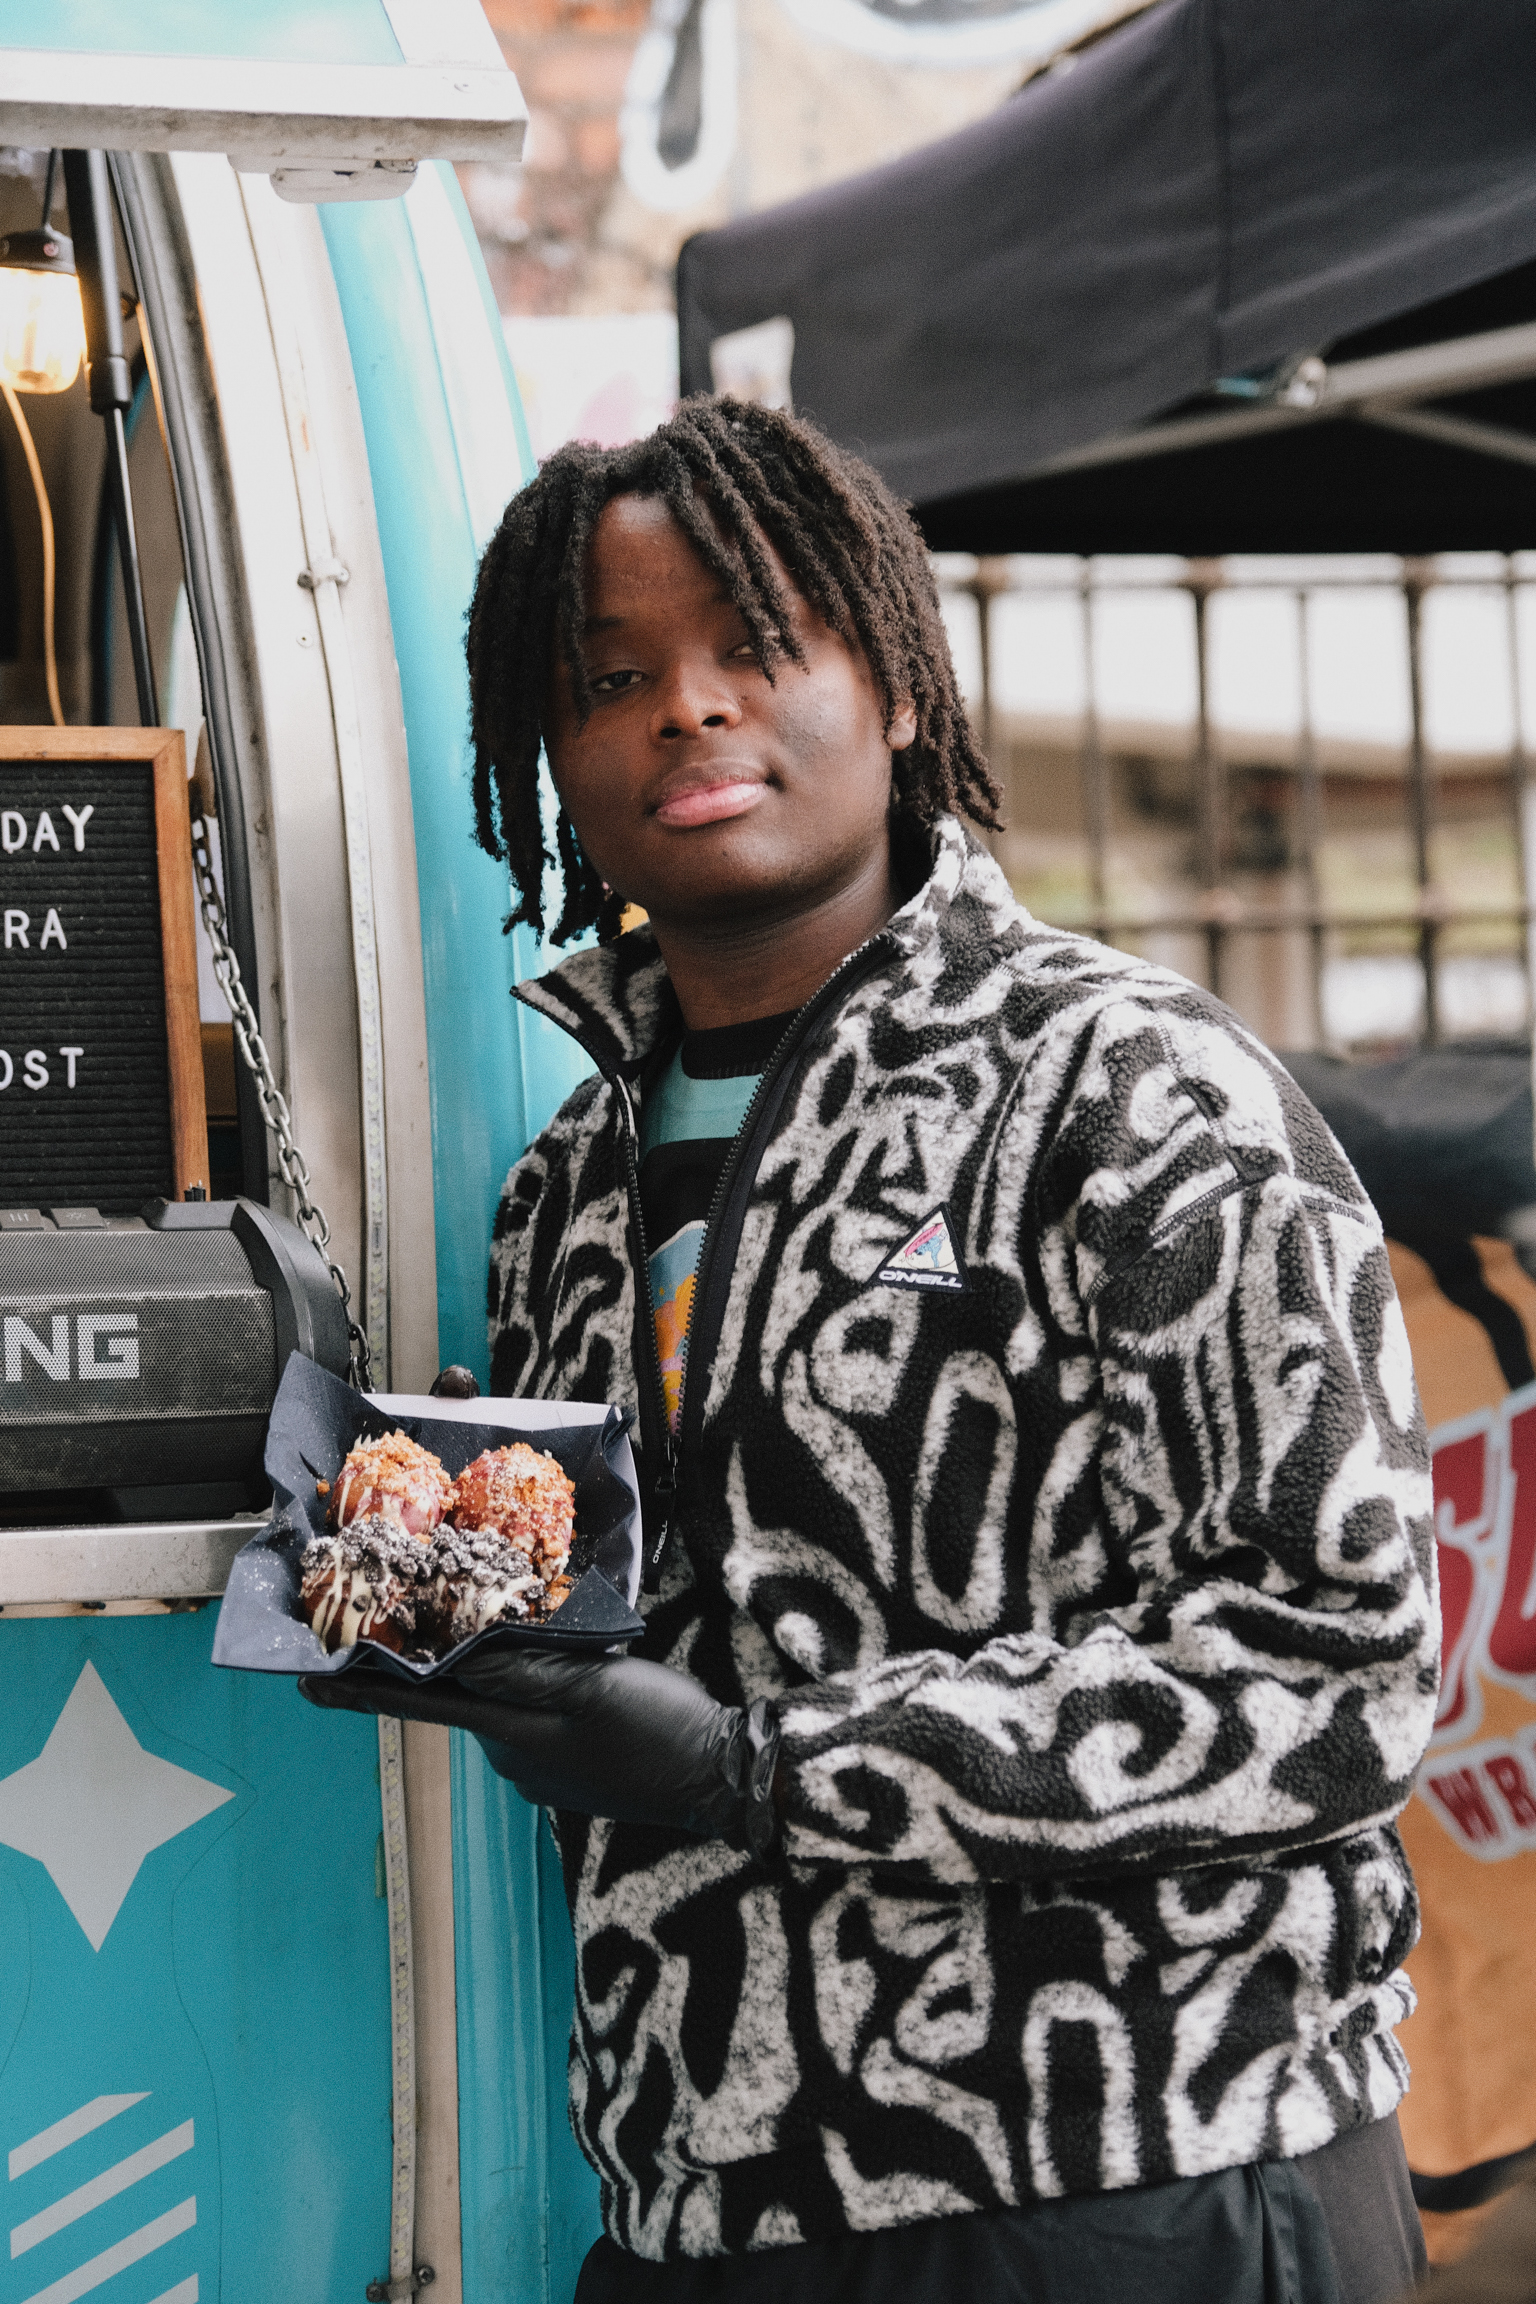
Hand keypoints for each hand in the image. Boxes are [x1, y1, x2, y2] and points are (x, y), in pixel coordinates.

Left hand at [299, 1649, 780, 1854]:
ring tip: (541, 1645)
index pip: (421, 1701)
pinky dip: (541, 1696)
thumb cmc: (660, 1728)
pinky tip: (578, 1679)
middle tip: (409, 1630)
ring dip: (508, 1677)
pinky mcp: (569, 1769)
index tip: (303, 1681)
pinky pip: (535, 1721)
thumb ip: (523, 1671)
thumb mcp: (591, 1686)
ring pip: (503, 1705)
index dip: (361, 1688)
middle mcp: (514, 1756)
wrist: (722, 1779)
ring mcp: (541, 1767)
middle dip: (438, 1664)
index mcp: (512, 1733)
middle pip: (461, 1698)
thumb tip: (458, 1661)